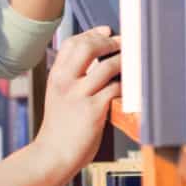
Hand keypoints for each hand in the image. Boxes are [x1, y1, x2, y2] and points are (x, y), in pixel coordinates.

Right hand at [33, 26, 121, 170]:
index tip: (106, 31)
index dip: (91, 34)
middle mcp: (65, 82)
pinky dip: (126, 85)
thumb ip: (71, 78)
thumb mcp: (58, 96)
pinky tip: (131, 87)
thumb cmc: (60, 127)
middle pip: (88, 47)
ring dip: (123, 61)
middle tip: (122, 43)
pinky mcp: (93, 110)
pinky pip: (116, 89)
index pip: (72, 43)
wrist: (53, 154)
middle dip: (109, 41)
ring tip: (132, 62)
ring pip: (107, 66)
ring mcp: (79, 95)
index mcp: (56, 77)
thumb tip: (97, 60)